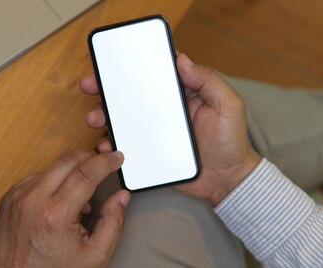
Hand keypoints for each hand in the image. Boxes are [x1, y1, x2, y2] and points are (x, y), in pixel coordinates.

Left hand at [0, 151, 129, 266]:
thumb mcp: (96, 255)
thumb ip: (113, 222)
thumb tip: (120, 197)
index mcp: (55, 215)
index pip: (86, 173)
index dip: (105, 161)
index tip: (116, 157)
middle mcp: (32, 202)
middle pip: (67, 160)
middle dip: (90, 157)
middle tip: (104, 162)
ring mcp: (17, 199)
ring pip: (51, 167)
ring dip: (70, 172)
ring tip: (81, 195)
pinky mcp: (8, 200)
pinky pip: (35, 178)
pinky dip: (52, 181)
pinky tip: (60, 199)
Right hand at [80, 53, 259, 205]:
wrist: (228, 181)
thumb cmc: (232, 142)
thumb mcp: (229, 106)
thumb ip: (209, 81)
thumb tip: (182, 59)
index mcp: (183, 93)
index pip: (155, 73)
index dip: (133, 65)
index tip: (112, 62)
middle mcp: (166, 110)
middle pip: (132, 94)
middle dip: (107, 88)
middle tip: (90, 86)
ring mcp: (155, 131)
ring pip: (124, 119)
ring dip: (104, 115)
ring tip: (95, 118)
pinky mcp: (150, 153)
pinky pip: (127, 146)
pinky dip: (112, 144)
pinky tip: (105, 145)